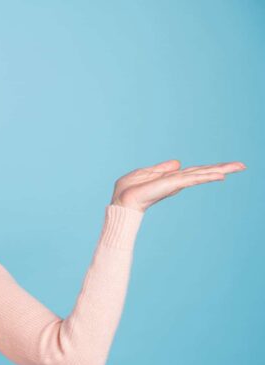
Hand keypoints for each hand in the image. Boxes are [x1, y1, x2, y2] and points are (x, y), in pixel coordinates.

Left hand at [110, 159, 246, 212]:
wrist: (122, 200)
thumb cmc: (128, 189)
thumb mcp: (146, 173)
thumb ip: (162, 168)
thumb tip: (178, 163)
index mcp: (170, 178)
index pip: (193, 172)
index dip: (209, 169)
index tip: (224, 168)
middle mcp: (177, 181)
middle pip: (203, 173)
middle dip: (222, 169)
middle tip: (242, 165)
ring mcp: (176, 183)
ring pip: (202, 174)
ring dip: (220, 170)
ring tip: (239, 166)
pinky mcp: (173, 185)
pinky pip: (193, 178)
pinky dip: (207, 176)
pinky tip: (221, 175)